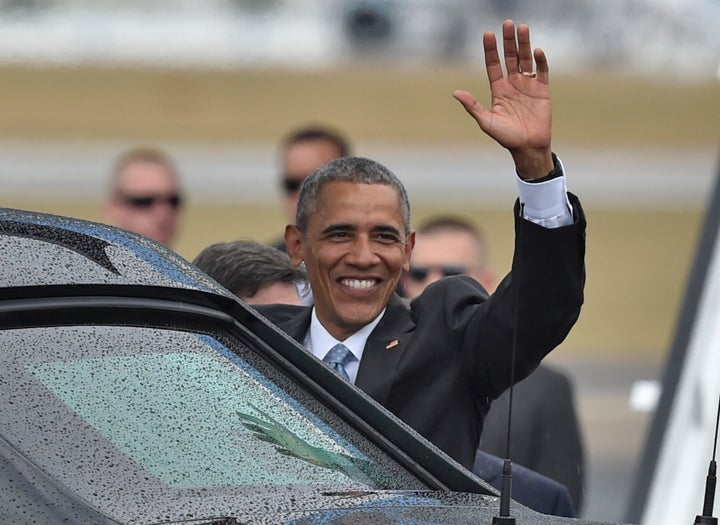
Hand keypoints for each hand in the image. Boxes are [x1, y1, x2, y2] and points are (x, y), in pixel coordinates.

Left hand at [453, 19, 553, 179]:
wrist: (528, 147)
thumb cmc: (506, 137)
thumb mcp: (486, 122)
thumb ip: (472, 106)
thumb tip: (455, 93)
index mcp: (498, 89)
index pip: (493, 64)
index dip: (490, 50)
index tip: (488, 34)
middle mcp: (512, 84)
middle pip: (509, 57)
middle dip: (508, 41)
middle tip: (507, 23)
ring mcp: (528, 85)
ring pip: (525, 60)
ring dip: (524, 44)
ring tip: (522, 28)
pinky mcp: (542, 90)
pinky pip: (541, 71)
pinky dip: (540, 61)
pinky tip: (536, 51)